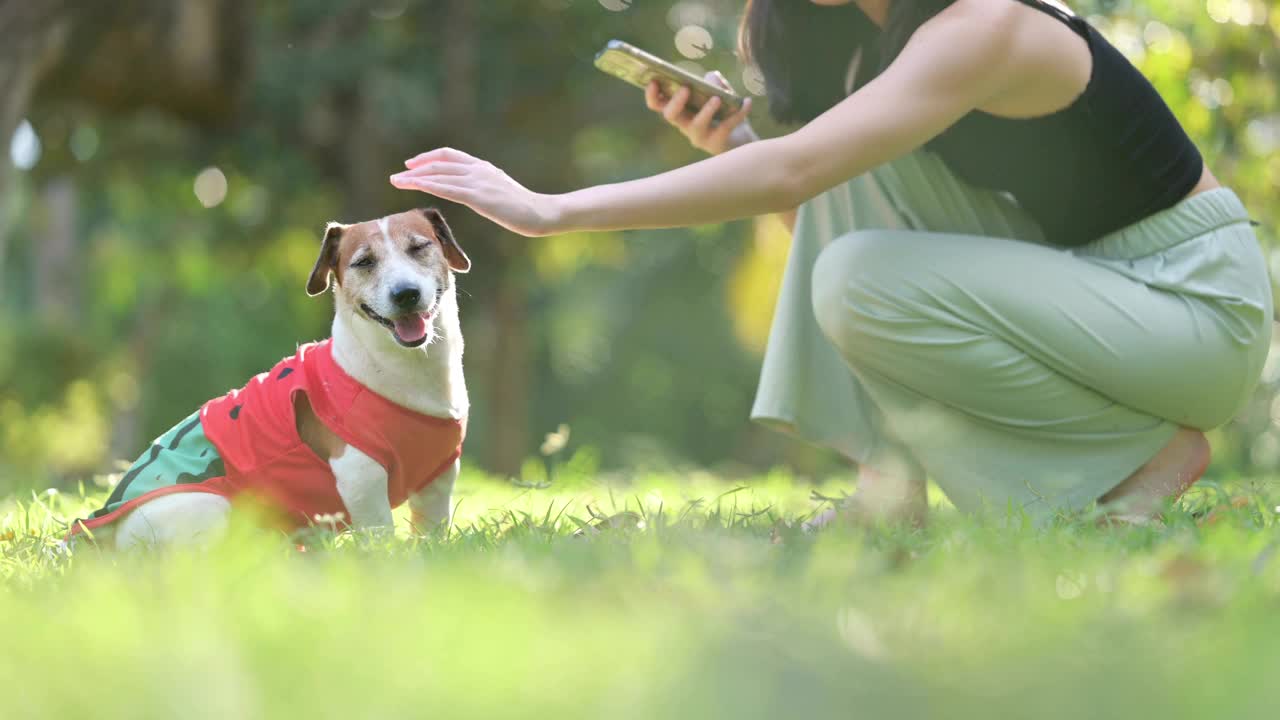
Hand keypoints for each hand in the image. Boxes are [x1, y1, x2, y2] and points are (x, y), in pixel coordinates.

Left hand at [389, 148, 558, 236]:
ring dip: (414, 178)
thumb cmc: (524, 207)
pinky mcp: (478, 196)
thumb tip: (473, 193)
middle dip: (415, 169)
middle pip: (439, 164)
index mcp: (483, 167)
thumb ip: (485, 188)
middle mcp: (478, 169)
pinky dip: (427, 185)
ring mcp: (478, 181)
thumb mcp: (501, 192)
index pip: (450, 155)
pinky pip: (446, 188)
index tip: (412, 164)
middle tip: (398, 176)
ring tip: (396, 181)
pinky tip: (414, 186)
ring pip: (438, 175)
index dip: (428, 158)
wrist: (540, 212)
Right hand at [646, 71, 756, 155]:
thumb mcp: (719, 93)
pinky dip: (738, 113)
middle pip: (670, 116)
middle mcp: (684, 125)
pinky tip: (747, 101)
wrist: (741, 141)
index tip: (654, 80)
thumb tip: (711, 77)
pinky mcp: (716, 143)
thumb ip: (713, 83)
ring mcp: (699, 136)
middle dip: (676, 102)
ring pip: (696, 125)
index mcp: (680, 111)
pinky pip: (726, 126)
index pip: (658, 105)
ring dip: (706, 111)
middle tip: (685, 88)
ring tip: (717, 98)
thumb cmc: (724, 114)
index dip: (652, 95)